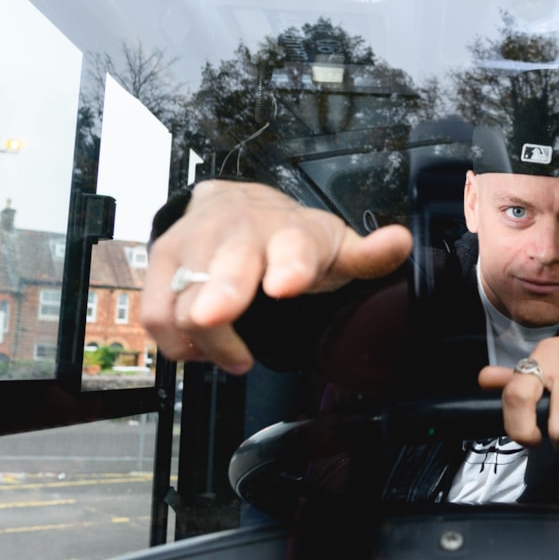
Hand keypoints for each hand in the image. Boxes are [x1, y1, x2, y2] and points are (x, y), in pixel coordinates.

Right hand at [141, 180, 411, 372]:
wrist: (237, 204)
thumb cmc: (290, 238)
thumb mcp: (336, 246)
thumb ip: (369, 255)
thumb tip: (402, 242)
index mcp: (290, 234)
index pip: (291, 247)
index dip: (288, 266)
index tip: (286, 285)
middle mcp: (238, 234)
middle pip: (225, 267)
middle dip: (219, 294)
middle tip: (217, 318)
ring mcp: (194, 244)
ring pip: (185, 302)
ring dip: (207, 340)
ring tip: (236, 355)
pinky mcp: (161, 261)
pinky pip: (156, 313)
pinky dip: (176, 341)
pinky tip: (201, 347)